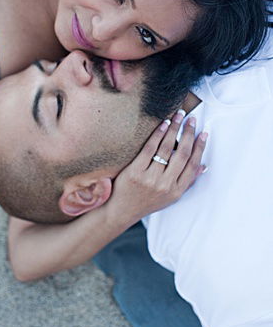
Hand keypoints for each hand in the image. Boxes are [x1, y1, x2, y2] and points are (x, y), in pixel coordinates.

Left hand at [109, 109, 206, 224]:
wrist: (122, 211)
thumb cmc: (147, 201)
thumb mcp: (171, 197)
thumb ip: (187, 181)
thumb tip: (204, 166)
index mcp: (177, 190)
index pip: (193, 164)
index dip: (200, 147)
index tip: (204, 132)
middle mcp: (166, 185)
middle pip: (182, 153)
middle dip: (189, 133)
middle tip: (192, 119)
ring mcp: (150, 178)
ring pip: (167, 148)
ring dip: (174, 129)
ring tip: (178, 116)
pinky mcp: (135, 172)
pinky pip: (149, 148)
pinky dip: (157, 134)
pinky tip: (163, 124)